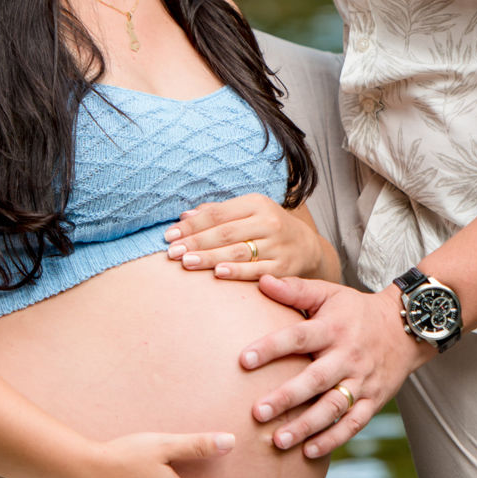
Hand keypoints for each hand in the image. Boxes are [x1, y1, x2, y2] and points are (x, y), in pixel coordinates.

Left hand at [164, 195, 329, 280]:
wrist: (307, 247)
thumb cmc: (268, 228)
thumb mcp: (248, 212)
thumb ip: (218, 213)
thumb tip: (184, 216)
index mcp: (256, 203)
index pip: (218, 214)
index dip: (192, 225)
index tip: (169, 235)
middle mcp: (268, 222)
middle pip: (225, 233)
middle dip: (195, 243)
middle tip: (172, 252)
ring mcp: (277, 245)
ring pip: (238, 251)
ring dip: (209, 257)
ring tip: (186, 263)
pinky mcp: (284, 267)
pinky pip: (256, 270)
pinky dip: (237, 272)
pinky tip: (218, 273)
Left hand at [240, 277, 431, 457]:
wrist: (405, 328)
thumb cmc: (356, 310)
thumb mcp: (329, 293)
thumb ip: (295, 289)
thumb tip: (262, 280)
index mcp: (332, 328)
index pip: (298, 337)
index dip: (271, 348)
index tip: (243, 360)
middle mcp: (347, 356)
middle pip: (315, 379)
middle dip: (287, 397)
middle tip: (257, 412)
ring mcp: (362, 381)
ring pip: (333, 407)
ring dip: (307, 426)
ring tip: (279, 440)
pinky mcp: (373, 401)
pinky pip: (353, 424)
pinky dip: (332, 439)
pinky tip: (308, 452)